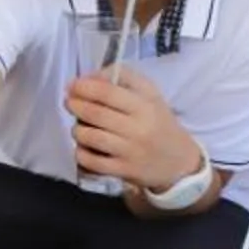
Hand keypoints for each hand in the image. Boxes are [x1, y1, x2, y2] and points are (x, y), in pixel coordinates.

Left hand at [64, 69, 202, 194]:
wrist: (179, 161)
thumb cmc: (159, 122)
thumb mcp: (150, 93)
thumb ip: (123, 77)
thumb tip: (90, 77)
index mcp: (145, 106)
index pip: (108, 93)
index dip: (84, 87)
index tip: (72, 85)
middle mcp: (137, 129)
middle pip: (96, 114)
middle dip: (76, 105)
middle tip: (69, 102)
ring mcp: (129, 152)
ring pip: (90, 137)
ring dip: (77, 129)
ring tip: (79, 126)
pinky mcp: (123, 171)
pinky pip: (91, 161)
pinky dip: (81, 152)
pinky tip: (84, 146)